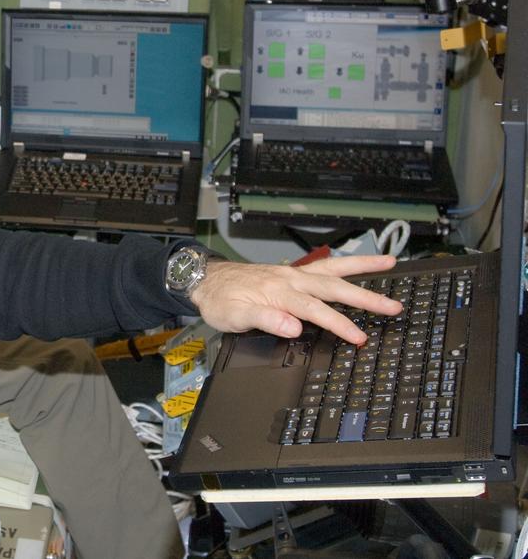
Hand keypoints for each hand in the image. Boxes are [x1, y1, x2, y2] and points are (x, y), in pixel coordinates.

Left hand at [190, 255, 401, 344]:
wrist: (206, 281)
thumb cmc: (220, 300)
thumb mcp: (235, 316)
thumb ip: (264, 319)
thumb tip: (292, 327)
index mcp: (278, 292)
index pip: (315, 311)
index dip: (338, 324)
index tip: (358, 337)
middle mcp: (290, 279)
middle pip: (334, 287)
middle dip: (365, 297)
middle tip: (393, 306)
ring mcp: (293, 273)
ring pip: (334, 269)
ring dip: (363, 267)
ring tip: (390, 262)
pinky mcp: (292, 273)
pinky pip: (324, 266)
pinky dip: (345, 264)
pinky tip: (360, 263)